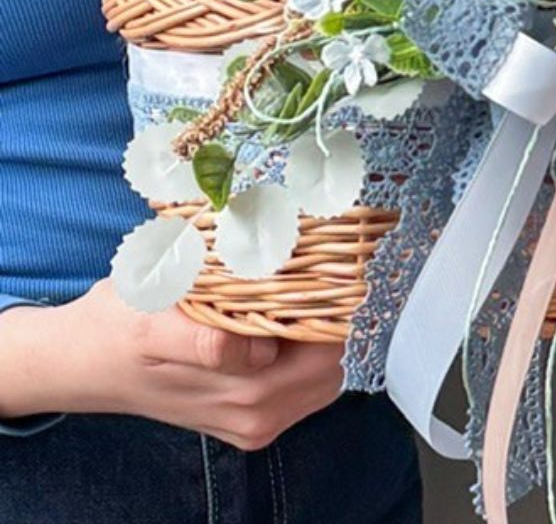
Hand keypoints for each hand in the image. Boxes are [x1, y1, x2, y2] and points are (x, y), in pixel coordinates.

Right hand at [0, 280, 343, 449]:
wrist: (82, 362)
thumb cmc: (119, 325)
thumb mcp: (154, 319)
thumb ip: (206, 340)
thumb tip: (257, 349)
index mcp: (239, 391)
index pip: (327, 351)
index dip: (339, 306)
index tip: (343, 265)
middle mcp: (255, 416)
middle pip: (335, 365)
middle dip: (336, 318)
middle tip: (330, 269)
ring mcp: (256, 421)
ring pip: (326, 376)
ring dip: (325, 335)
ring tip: (308, 290)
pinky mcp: (251, 419)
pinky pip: (306, 386)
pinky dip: (310, 351)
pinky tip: (288, 317)